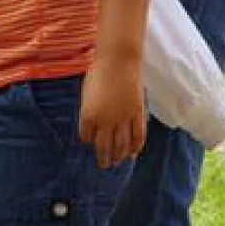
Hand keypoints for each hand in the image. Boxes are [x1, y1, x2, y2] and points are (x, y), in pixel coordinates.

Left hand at [78, 54, 145, 168]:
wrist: (118, 60)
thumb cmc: (98, 72)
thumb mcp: (87, 92)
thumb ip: (90, 109)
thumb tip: (92, 123)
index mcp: (88, 114)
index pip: (86, 136)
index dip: (88, 141)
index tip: (90, 143)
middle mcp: (105, 120)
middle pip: (104, 146)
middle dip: (103, 157)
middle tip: (103, 165)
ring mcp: (123, 119)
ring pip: (121, 145)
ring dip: (118, 156)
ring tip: (116, 163)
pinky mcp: (137, 114)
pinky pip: (138, 136)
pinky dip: (135, 147)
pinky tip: (132, 153)